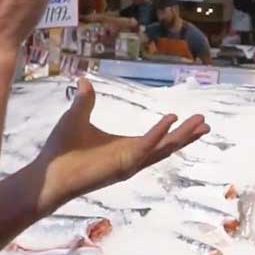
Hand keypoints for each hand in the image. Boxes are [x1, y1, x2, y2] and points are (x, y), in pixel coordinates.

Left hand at [32, 78, 208, 208]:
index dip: (174, 130)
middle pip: (166, 146)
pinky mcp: (121, 164)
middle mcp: (131, 157)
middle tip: (205, 123)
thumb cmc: (61, 150)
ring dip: (181, 135)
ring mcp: (128, 162)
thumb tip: (84, 81)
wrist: (49, 172)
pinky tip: (171, 119)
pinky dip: (158, 133)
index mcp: (125, 148)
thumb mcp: (76, 117)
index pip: (156, 139)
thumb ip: (85, 101)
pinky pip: (144, 147)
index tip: (188, 118)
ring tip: (200, 123)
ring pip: (162, 148)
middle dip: (187, 135)